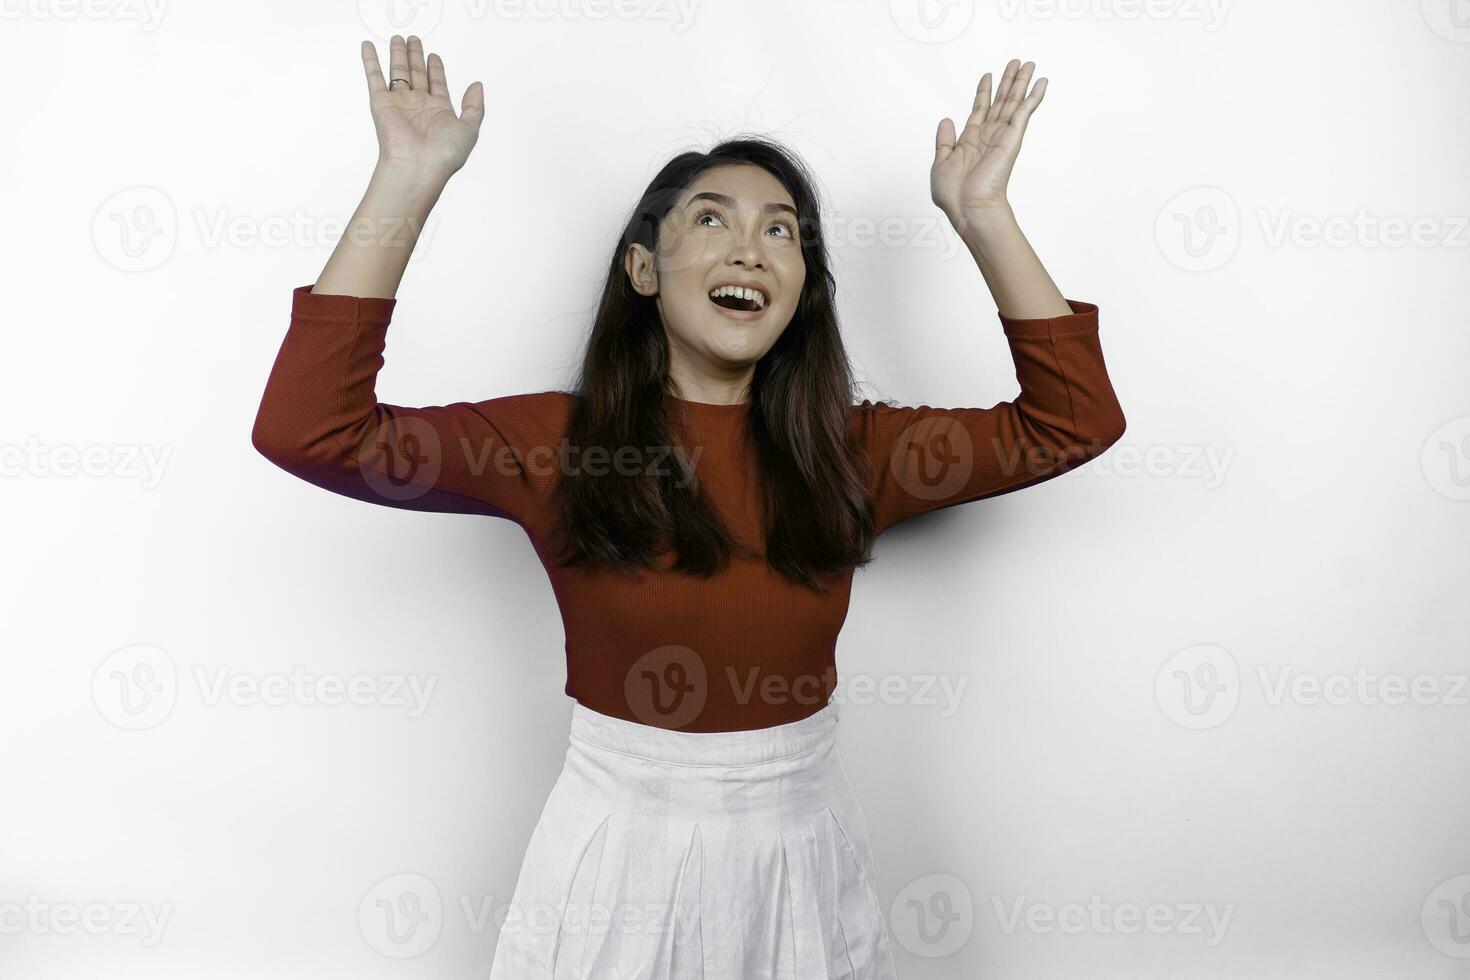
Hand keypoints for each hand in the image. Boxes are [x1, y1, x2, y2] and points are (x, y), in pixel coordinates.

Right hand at [360, 36, 484, 181]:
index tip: (434, 56)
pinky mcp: (382, 104)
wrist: (417, 167)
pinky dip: (370, 61)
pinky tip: (369, 46)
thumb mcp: (470, 128)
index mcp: (439, 111)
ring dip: (398, 55)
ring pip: (399, 72)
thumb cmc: (443, 154)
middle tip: (415, 39)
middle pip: (417, 74)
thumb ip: (474, 106)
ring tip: (399, 38)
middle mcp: (419, 106)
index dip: (436, 69)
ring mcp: (400, 104)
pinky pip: (374, 77)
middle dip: (416, 56)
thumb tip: (477, 85)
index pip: (437, 84)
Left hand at [931, 59, 1045, 235]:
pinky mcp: (1013, 138)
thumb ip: (943, 141)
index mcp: (971, 139)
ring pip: (1013, 101)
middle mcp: (988, 134)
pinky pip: (1025, 112)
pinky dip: (1033, 97)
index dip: (983, 91)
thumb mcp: (940, 163)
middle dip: (1008, 81)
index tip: (988, 75)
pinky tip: (1041, 82)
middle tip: (1016, 62)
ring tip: (1029, 64)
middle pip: (1001, 100)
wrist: (968, 206)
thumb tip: (946, 119)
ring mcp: (1002, 135)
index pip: (980, 108)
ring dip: (1021, 82)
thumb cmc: (954, 194)